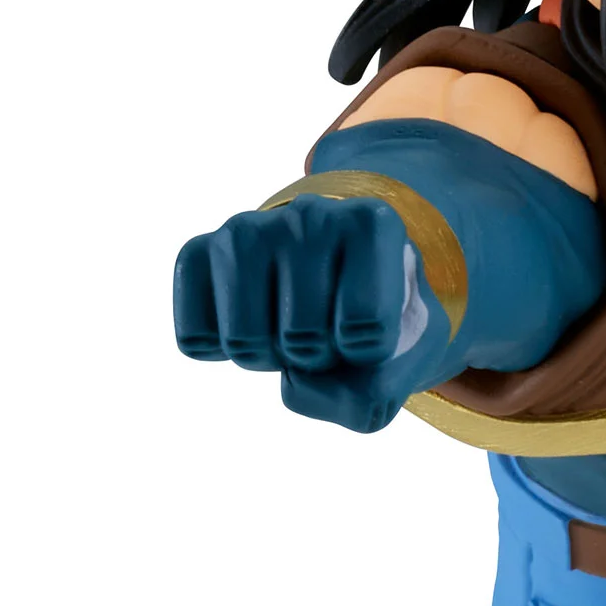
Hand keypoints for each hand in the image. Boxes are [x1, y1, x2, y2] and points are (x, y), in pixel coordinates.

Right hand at [173, 196, 436, 432]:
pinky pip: (195, 337)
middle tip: (328, 327)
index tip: (375, 324)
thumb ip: (374, 392)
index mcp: (373, 225)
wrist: (334, 285)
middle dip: (318, 357)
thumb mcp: (411, 359)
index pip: (367, 328)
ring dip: (268, 357)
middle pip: (302, 339)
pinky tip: (250, 320)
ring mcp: (247, 228)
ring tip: (289, 325)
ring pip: (244, 341)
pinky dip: (220, 352)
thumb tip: (293, 384)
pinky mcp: (198, 252)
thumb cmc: (379, 322)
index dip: (370, 351)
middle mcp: (309, 214)